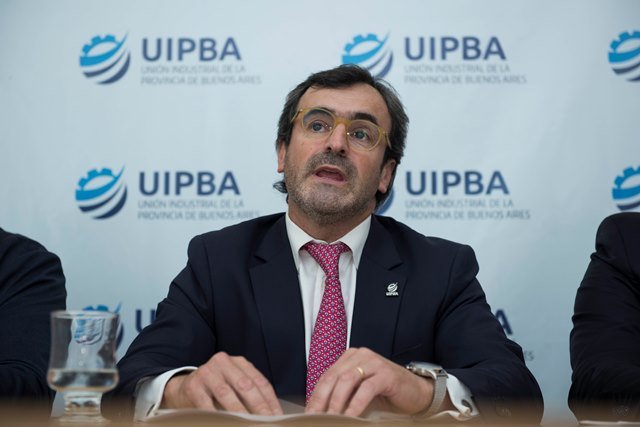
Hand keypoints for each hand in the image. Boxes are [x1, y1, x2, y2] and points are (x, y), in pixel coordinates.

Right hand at [162, 351, 282, 414]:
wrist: (182, 388)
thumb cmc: (215, 388)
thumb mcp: (234, 385)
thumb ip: (250, 395)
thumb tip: (270, 414)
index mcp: (238, 362)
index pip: (260, 381)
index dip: (270, 400)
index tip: (277, 417)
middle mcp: (223, 362)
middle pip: (246, 386)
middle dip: (259, 408)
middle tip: (267, 422)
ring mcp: (207, 372)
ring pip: (227, 395)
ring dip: (240, 413)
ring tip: (249, 424)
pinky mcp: (194, 386)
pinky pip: (208, 405)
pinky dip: (218, 417)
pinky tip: (225, 423)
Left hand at [306, 347, 442, 416]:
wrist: (417, 394)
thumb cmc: (386, 395)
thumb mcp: (359, 394)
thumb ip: (342, 396)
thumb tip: (321, 412)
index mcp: (350, 357)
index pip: (327, 376)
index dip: (316, 396)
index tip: (309, 413)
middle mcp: (360, 355)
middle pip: (334, 377)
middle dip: (322, 400)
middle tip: (315, 417)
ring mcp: (373, 362)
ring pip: (347, 380)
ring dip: (337, 402)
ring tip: (331, 419)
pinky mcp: (386, 373)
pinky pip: (366, 389)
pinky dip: (356, 404)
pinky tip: (350, 417)